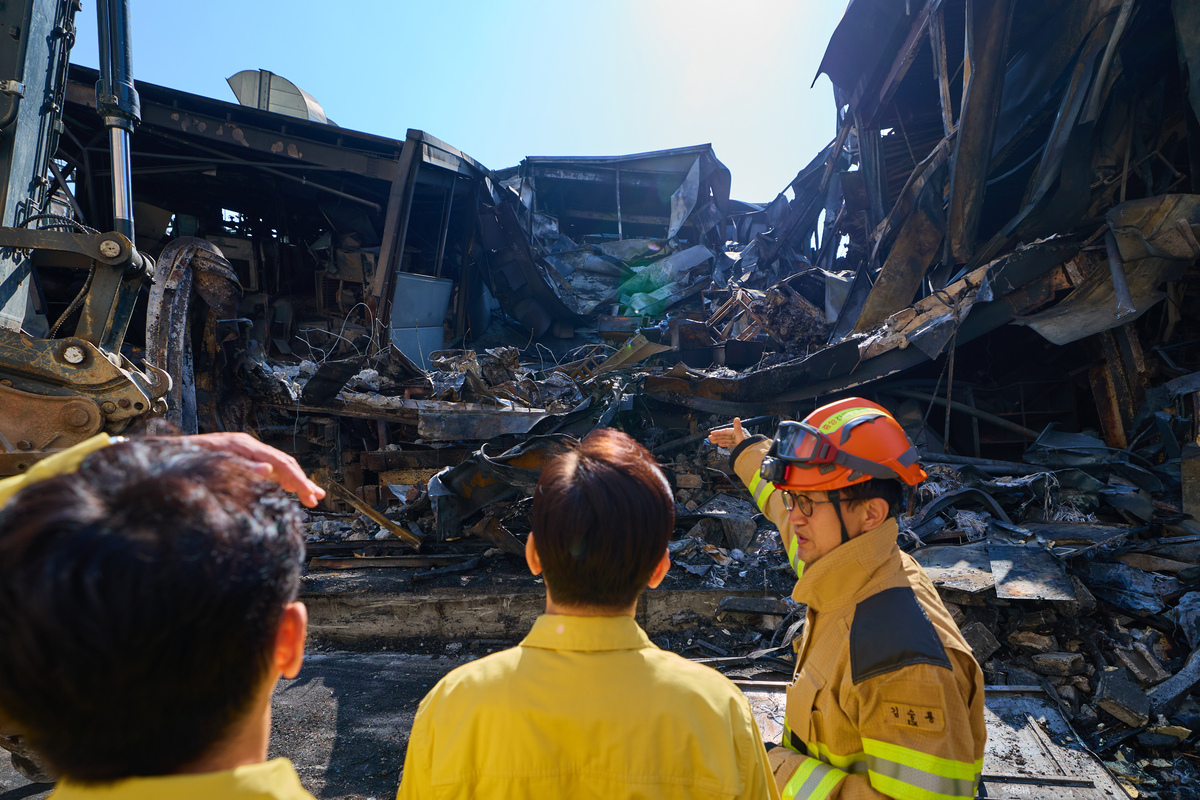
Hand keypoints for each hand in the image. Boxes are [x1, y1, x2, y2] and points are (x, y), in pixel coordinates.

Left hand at [189, 432, 325, 507]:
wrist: (160, 458)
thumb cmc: (182, 462)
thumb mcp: (210, 466)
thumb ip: (240, 468)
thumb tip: (267, 470)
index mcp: (242, 446)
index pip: (279, 462)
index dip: (297, 479)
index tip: (309, 495)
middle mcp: (246, 446)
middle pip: (282, 462)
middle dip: (302, 481)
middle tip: (316, 498)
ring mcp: (244, 452)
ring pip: (278, 465)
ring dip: (296, 481)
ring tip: (312, 495)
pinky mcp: (240, 460)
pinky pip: (268, 469)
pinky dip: (283, 480)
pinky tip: (290, 489)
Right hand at [707, 417, 746, 448]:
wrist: (751, 455)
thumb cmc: (747, 446)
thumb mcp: (740, 436)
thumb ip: (737, 427)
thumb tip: (737, 418)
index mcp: (737, 432)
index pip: (725, 431)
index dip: (718, 432)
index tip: (712, 433)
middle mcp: (738, 435)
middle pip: (725, 435)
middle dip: (717, 436)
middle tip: (710, 437)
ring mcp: (738, 440)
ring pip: (726, 439)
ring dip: (719, 440)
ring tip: (712, 441)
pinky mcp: (738, 445)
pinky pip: (729, 443)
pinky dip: (724, 443)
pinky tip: (720, 444)